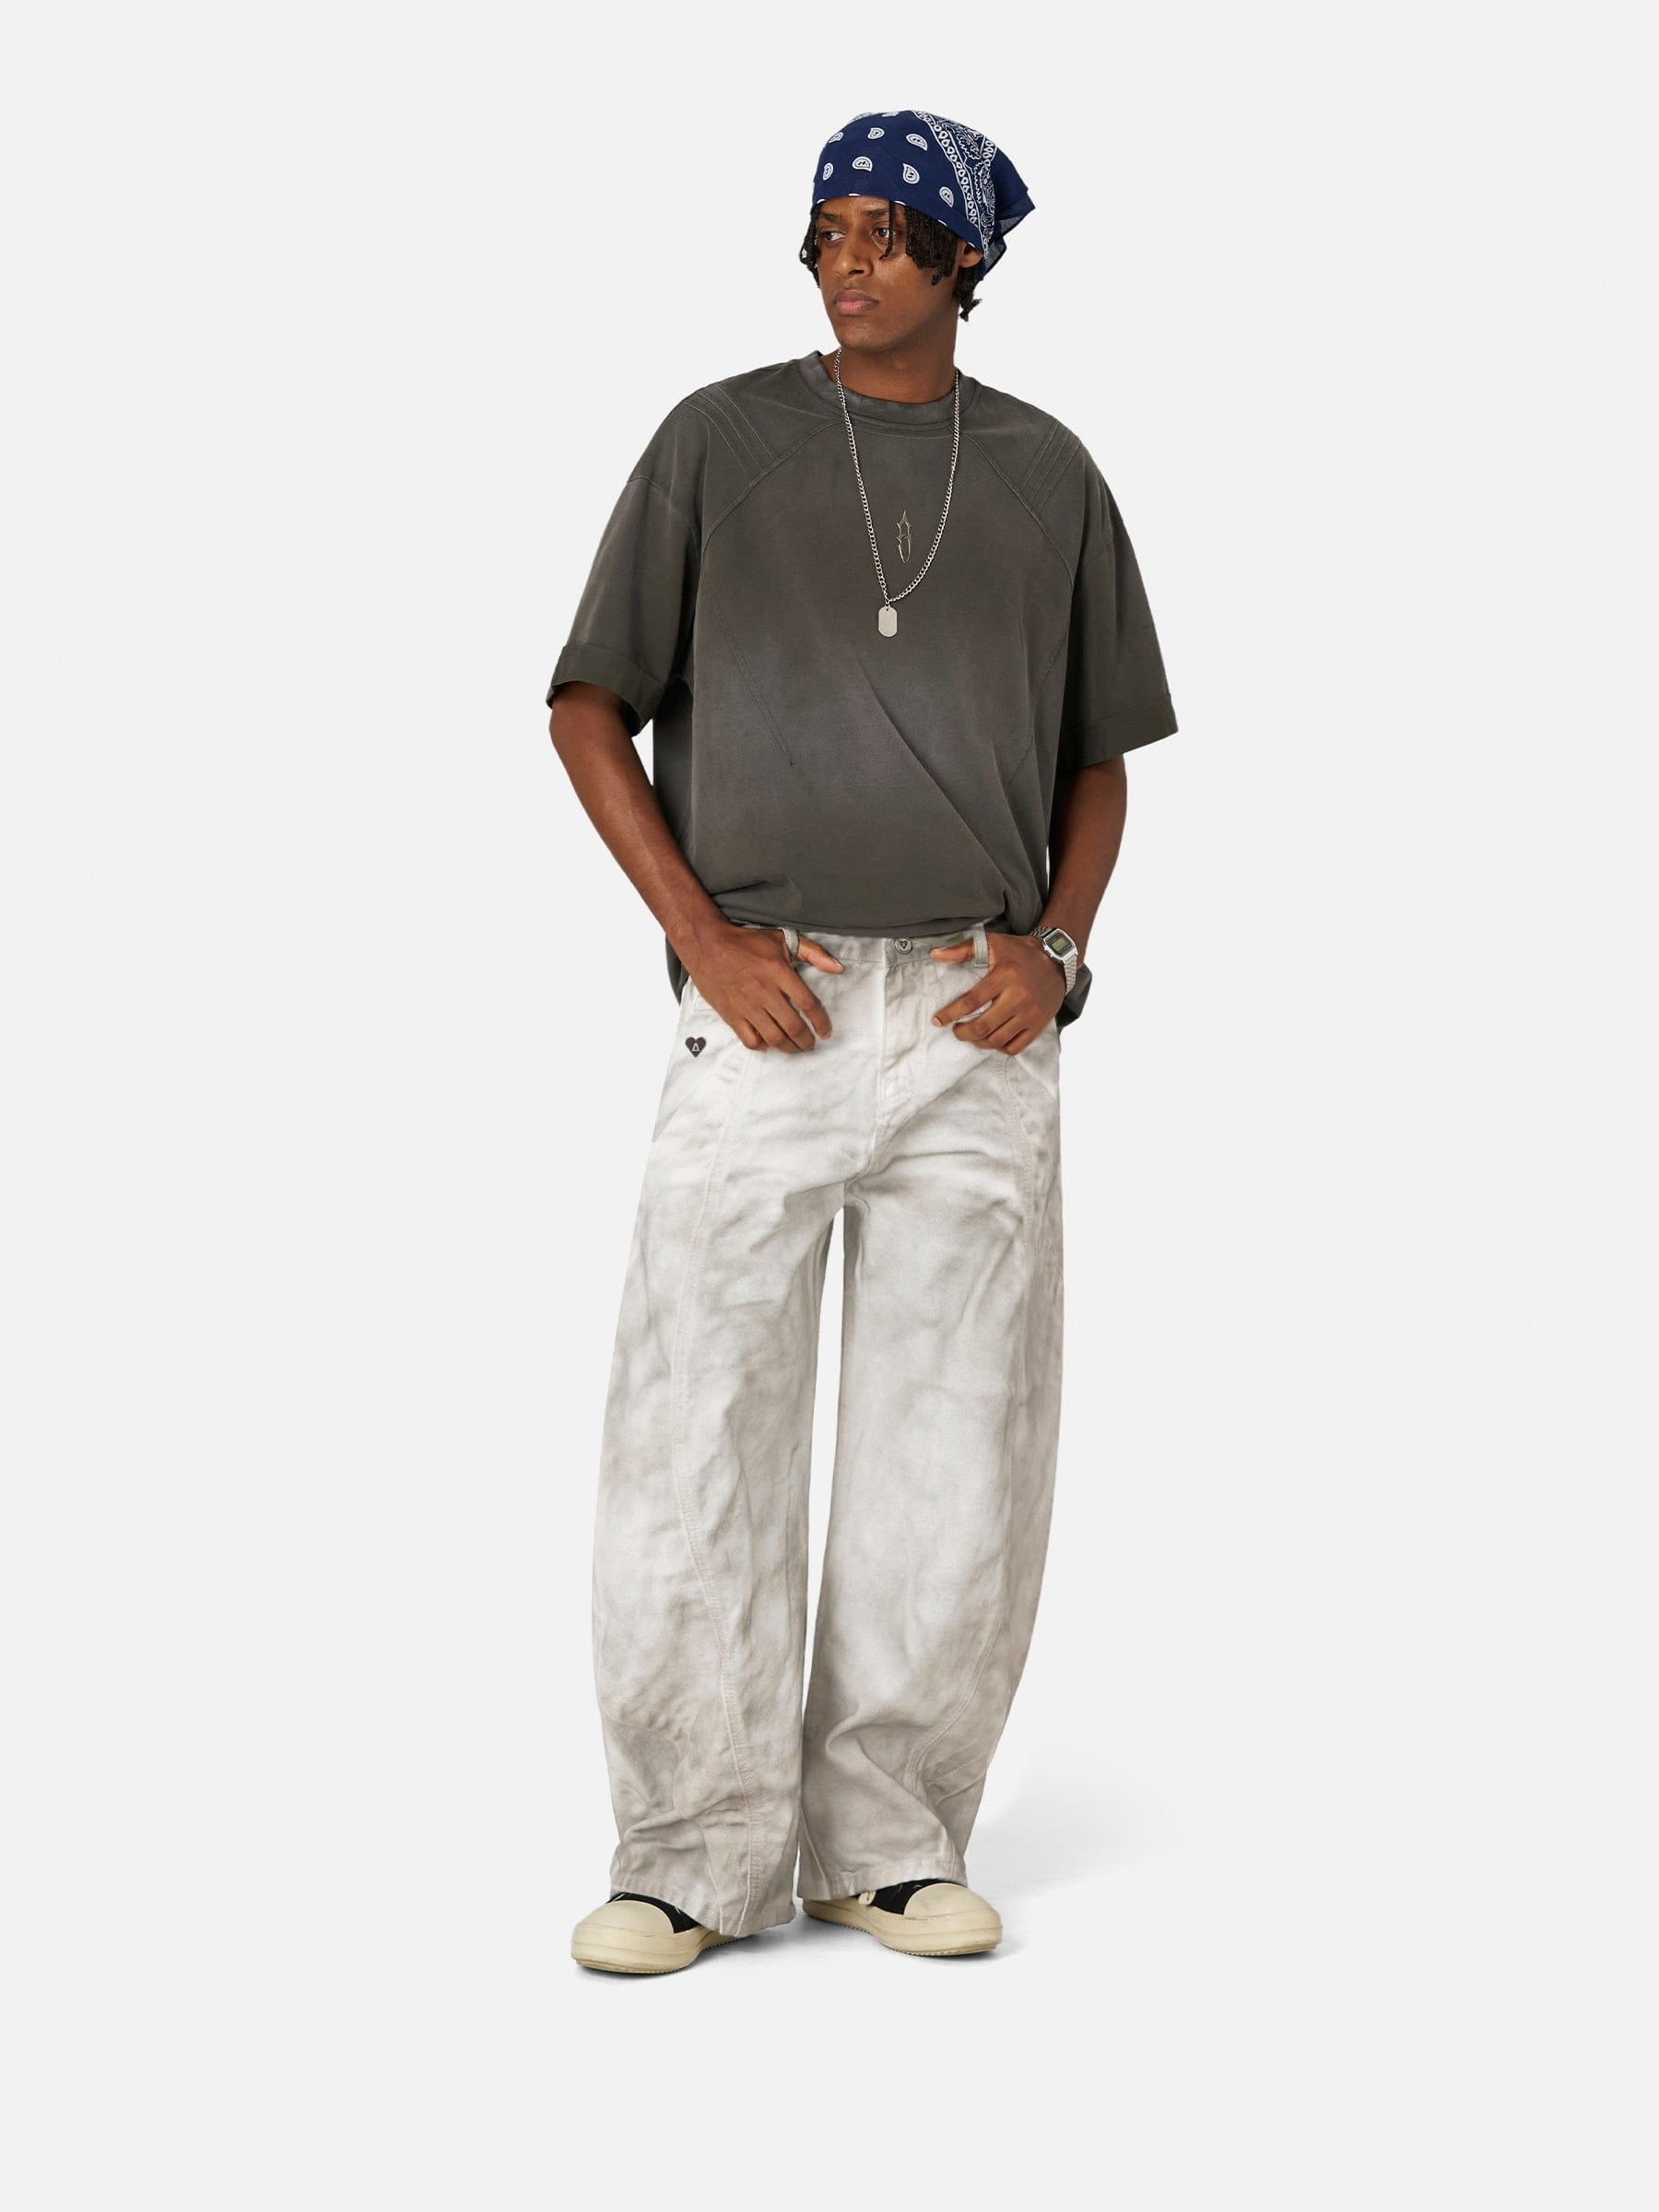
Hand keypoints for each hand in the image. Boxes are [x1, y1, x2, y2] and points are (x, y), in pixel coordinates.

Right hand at [683, 924, 844, 1050]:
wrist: (706, 944)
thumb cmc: (745, 941)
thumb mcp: (782, 938)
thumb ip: (813, 952)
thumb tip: (838, 968)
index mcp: (779, 973)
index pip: (808, 1004)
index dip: (821, 1022)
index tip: (826, 1032)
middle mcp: (765, 992)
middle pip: (793, 1026)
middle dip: (806, 1041)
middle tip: (810, 1044)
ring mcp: (747, 1006)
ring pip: (774, 1037)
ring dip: (788, 1047)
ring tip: (793, 1047)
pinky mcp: (731, 1015)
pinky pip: (750, 1040)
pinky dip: (763, 1045)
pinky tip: (768, 1042)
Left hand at [929, 932, 1064, 1052]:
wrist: (1056, 960)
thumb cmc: (1019, 952)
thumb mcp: (992, 943)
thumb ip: (962, 949)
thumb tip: (935, 954)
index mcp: (1004, 977)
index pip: (971, 1001)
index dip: (950, 1014)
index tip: (937, 1020)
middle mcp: (1018, 997)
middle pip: (983, 1026)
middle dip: (962, 1033)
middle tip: (955, 1030)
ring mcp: (1030, 1014)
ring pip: (997, 1040)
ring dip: (978, 1042)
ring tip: (971, 1034)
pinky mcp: (1038, 1025)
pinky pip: (1015, 1047)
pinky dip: (999, 1047)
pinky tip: (992, 1038)